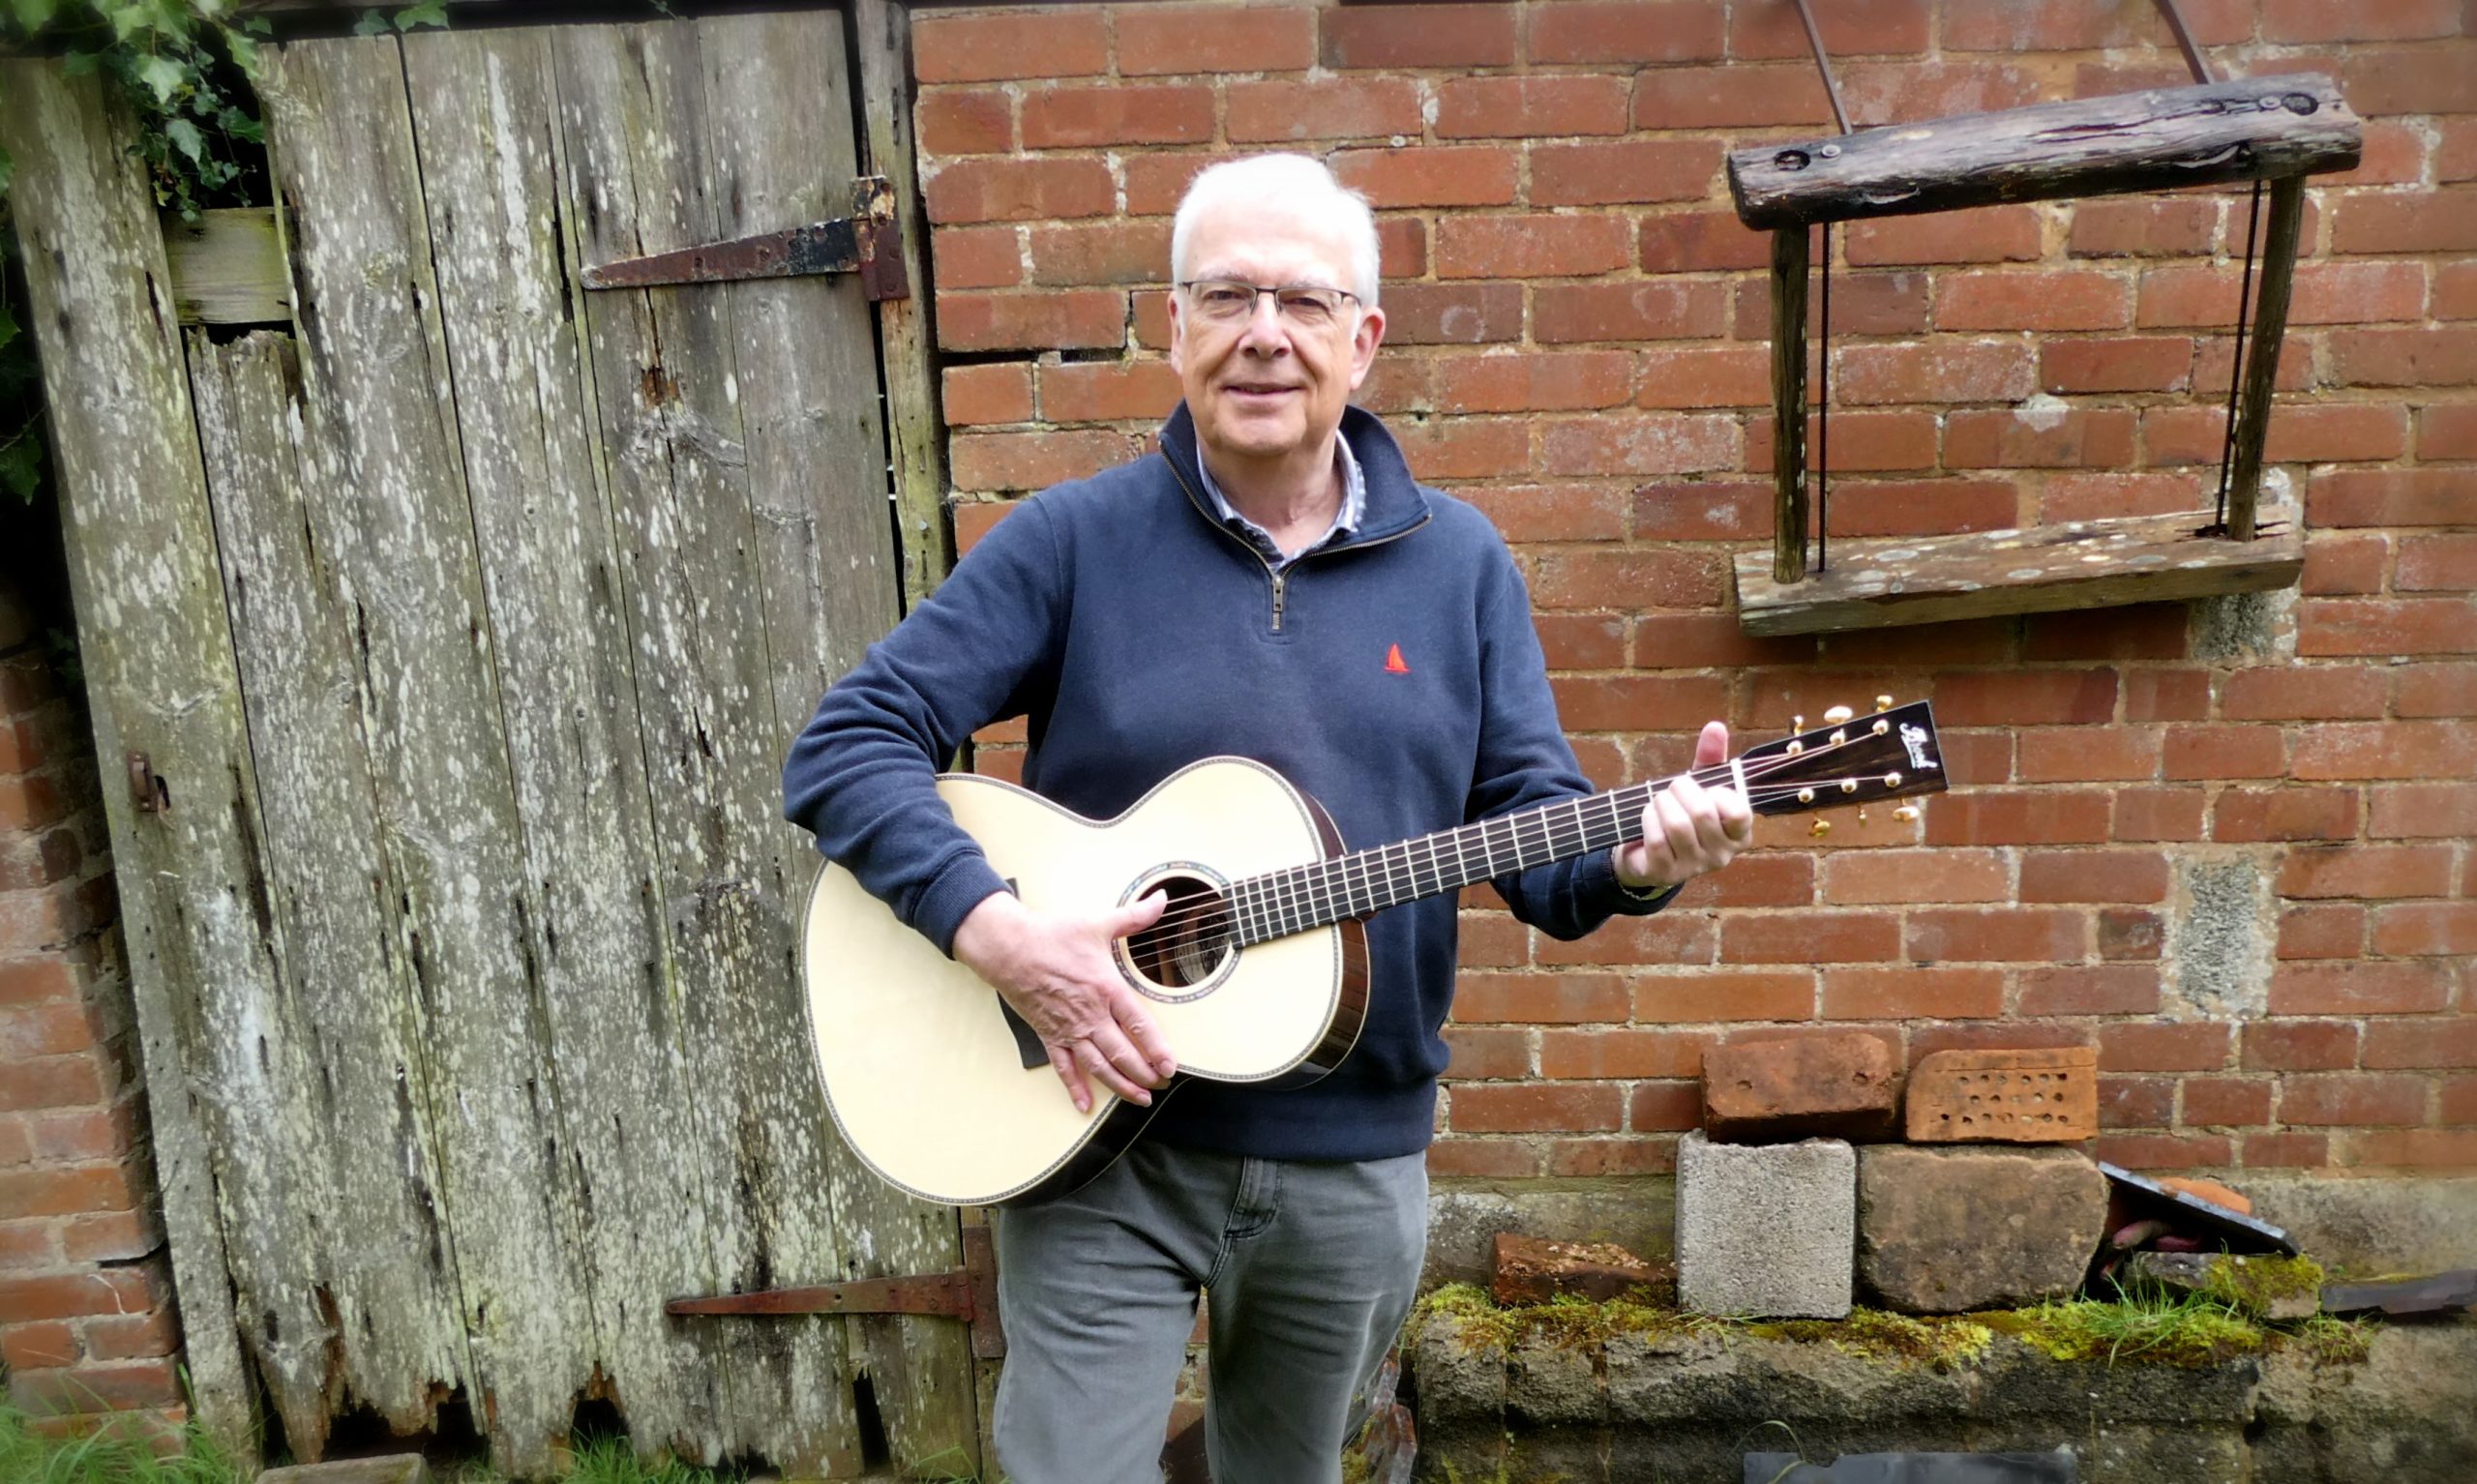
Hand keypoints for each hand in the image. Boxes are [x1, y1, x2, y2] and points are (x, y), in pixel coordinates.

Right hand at [951, 889, 1178, 1114]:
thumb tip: (1161, 899)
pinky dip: (1074, 1087)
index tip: (1170, 1066)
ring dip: (1120, 1086)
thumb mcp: (1097, 923)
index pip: (1139, 1026)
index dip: (1157, 1049)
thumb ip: (1134, 916)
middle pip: (1122, 1053)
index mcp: (1106, 988)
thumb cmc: (1051, 936)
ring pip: (1098, 1066)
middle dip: (1144, 1074)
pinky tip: (1084, 1104)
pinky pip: (1064, 1067)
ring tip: (1138, 1099)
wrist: (1008, 948)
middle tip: (1160, 1086)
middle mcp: (1090, 1015)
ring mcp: (1068, 1029)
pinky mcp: (1049, 1035)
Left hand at [1614, 720, 1753, 891]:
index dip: (1718, 793)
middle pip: (1702, 813)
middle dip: (1680, 790)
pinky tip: (1647, 816)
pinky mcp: (1666, 873)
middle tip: (1673, 788)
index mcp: (1739, 834)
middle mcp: (1721, 855)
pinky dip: (1648, 819)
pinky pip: (1656, 839)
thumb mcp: (1700, 785)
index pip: (1740, 813)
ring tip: (1659, 800)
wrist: (1648, 851)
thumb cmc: (1682, 813)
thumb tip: (1715, 727)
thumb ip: (1711, 757)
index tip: (1707, 789)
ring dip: (1661, 803)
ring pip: (1677, 825)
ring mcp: (1694, 868)